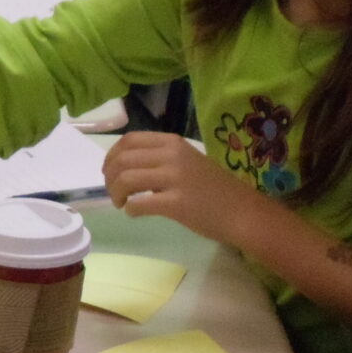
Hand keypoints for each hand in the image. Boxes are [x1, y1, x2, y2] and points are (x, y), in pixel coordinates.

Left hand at [102, 131, 265, 246]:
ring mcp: (175, 178)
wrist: (242, 211)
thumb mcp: (187, 161)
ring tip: (121, 203)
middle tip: (113, 192)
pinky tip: (134, 212)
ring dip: (115, 193)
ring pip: (126, 179)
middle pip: (122, 159)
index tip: (108, 171)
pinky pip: (139, 204)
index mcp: (172, 142)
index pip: (129, 140)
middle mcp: (172, 155)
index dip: (111, 156)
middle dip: (109, 177)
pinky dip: (130, 209)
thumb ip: (159, 158)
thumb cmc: (214, 189)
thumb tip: (123, 166)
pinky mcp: (177, 202)